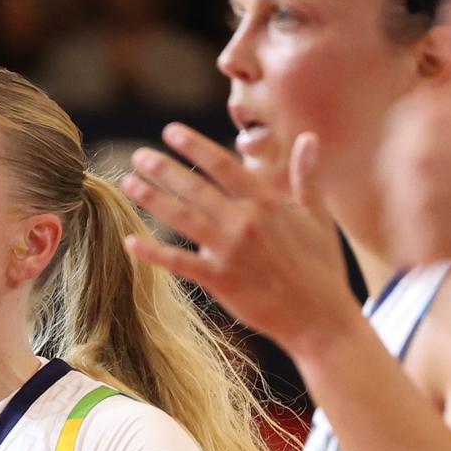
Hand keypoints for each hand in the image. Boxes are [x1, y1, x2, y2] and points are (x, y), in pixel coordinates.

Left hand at [122, 123, 357, 356]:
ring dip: (153, 199)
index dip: (194, 146)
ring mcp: (232, 251)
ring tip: (129, 183)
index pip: (223, 165)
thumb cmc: (321, 268)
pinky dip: (153, 253)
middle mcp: (246, 221)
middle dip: (164, 169)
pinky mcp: (221, 281)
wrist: (321, 318)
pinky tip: (130, 242)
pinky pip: (180, 263)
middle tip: (139, 156)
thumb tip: (309, 137)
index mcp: (268, 202)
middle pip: (195, 187)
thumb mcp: (317, 217)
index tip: (171, 132)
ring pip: (183, 218)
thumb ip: (307, 175)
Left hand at [377, 0, 450, 268]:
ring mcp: (420, 203)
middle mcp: (416, 157)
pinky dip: (438, 249)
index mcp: (427, 116)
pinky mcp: (430, 247)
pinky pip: (412, 247)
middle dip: (432, 180)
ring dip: (435, 215)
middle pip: (396, 171)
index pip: (404, 129)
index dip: (440, 144)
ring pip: (401, 210)